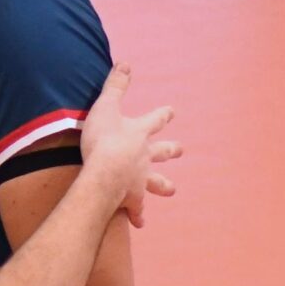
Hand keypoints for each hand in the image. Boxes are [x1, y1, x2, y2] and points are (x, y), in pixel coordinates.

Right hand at [76, 65, 180, 227]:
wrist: (105, 171)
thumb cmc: (103, 138)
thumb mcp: (106, 106)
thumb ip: (115, 86)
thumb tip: (125, 63)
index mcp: (140, 133)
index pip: (155, 120)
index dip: (163, 115)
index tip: (172, 112)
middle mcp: (145, 156)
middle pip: (162, 152)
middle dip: (171, 150)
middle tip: (181, 149)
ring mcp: (140, 178)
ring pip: (156, 183)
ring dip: (163, 186)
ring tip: (172, 190)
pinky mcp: (131, 197)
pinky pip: (136, 209)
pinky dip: (138, 215)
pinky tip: (140, 223)